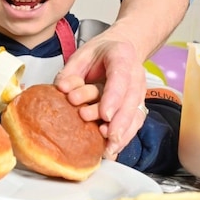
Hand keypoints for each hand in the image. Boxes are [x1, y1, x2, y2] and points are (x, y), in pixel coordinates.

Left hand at [55, 30, 147, 158]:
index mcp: (121, 56)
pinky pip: (134, 123)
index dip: (113, 98)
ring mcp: (139, 91)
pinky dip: (124, 138)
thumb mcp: (82, 54)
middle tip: (103, 133)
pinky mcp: (137, 105)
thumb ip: (71, 71)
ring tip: (109, 148)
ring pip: (135, 114)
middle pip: (130, 101)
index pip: (120, 78)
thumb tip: (61, 88)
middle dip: (118, 121)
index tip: (105, 115)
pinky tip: (113, 150)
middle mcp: (135, 75)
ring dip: (122, 133)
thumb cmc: (99, 53)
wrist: (121, 48)